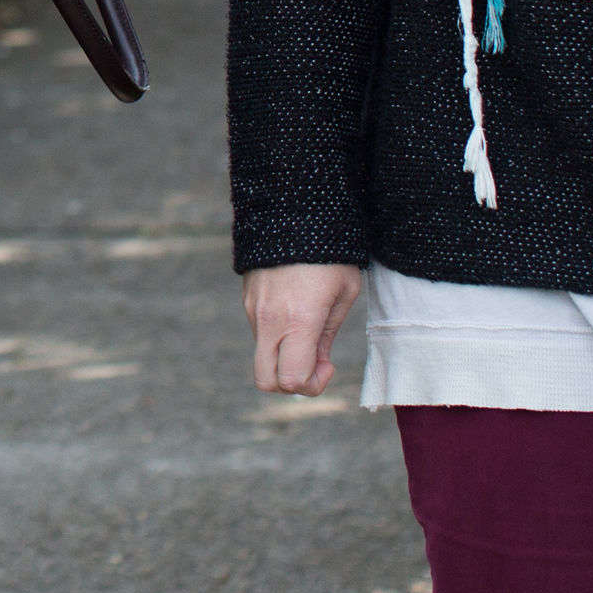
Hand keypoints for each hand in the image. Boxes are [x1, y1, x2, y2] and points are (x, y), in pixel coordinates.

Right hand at [246, 262, 362, 395]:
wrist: (293, 208)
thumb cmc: (330, 252)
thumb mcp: (344, 294)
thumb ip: (327, 336)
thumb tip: (316, 363)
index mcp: (299, 321)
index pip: (292, 380)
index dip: (313, 384)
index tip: (329, 364)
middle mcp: (270, 320)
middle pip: (267, 381)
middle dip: (291, 382)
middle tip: (313, 361)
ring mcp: (253, 309)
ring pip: (263, 355)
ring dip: (285, 355)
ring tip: (309, 327)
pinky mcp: (247, 298)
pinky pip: (260, 331)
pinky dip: (277, 335)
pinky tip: (295, 310)